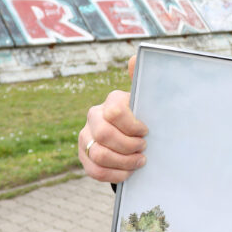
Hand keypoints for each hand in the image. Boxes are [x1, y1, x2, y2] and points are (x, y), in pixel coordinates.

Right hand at [78, 55, 147, 182]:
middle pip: (105, 135)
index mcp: (111, 101)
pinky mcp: (84, 156)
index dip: (132, 126)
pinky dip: (115, 175)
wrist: (133, 135)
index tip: (146, 131)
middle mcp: (94, 117)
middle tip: (144, 148)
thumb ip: (143, 81)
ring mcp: (85, 137)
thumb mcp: (147, 101)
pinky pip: (95, 170)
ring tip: (139, 161)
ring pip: (99, 154)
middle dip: (128, 146)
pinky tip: (129, 172)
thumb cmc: (144, 116)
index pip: (114, 112)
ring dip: (123, 162)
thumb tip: (136, 56)